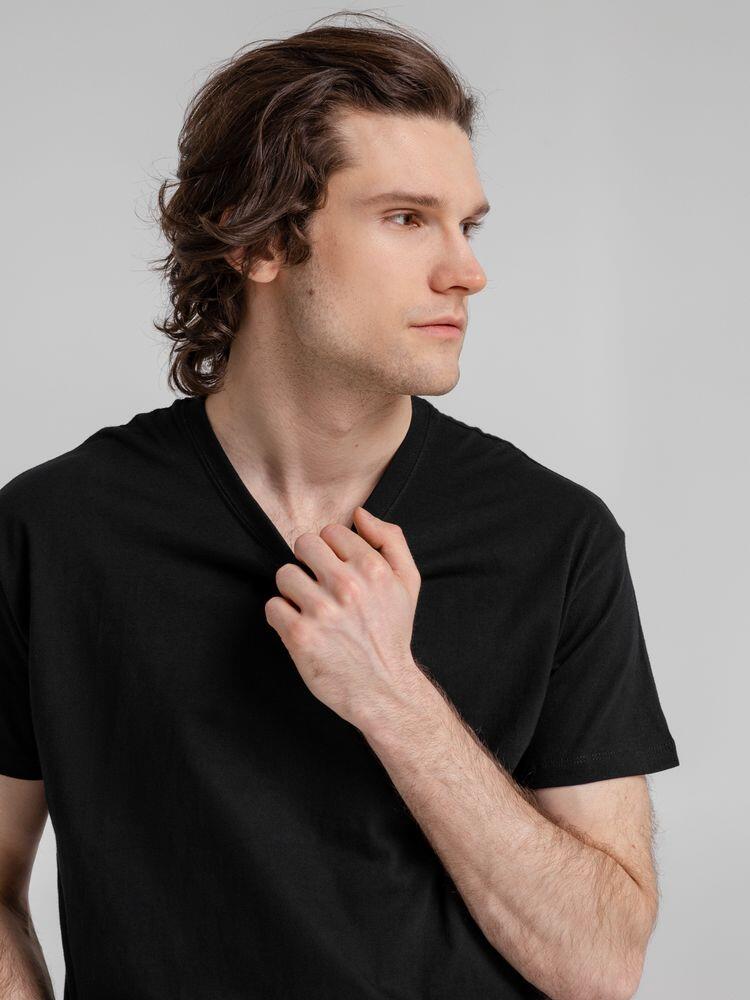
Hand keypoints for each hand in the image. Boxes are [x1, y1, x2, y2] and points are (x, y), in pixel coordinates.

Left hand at [264, 506, 422, 729]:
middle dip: (307, 561)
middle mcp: (347, 586)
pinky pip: (272, 606)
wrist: (383, 688)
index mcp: (373, 568)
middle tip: (317, 584)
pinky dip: (281, 616)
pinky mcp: (300, 635)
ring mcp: (322, 611)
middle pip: (303, 543)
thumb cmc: (392, 633)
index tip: (337, 569)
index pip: (331, 531)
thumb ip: (390, 539)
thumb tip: (360, 513)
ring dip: (292, 589)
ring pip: (284, 573)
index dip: (331, 549)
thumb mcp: (408, 581)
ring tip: (309, 606)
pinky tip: (300, 626)